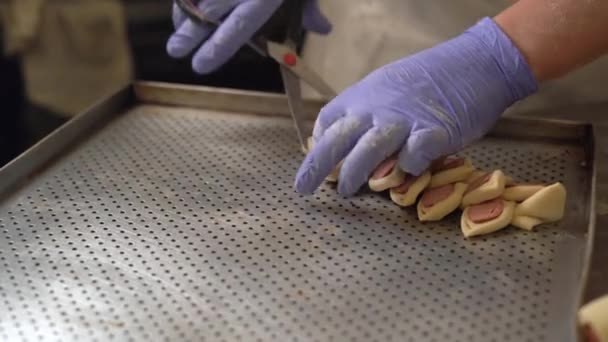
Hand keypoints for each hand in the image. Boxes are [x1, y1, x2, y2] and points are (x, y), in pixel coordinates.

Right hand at [167, 0, 331, 73]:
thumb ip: (309, 7)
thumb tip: (325, 30)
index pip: (237, 29)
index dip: (217, 49)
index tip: (199, 66)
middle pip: (206, 15)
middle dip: (188, 35)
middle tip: (174, 51)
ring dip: (182, 13)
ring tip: (177, 28)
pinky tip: (183, 3)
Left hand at [295, 18, 537, 195]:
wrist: (476, 63)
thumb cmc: (430, 80)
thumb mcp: (387, 86)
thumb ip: (368, 111)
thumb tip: (347, 139)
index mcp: (363, 95)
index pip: (328, 121)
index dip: (317, 144)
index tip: (315, 161)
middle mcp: (377, 108)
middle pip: (338, 139)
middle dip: (316, 166)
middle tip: (303, 188)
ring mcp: (405, 120)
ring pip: (368, 151)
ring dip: (354, 173)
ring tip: (346, 190)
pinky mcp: (435, 133)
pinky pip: (414, 156)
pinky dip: (408, 168)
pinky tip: (408, 172)